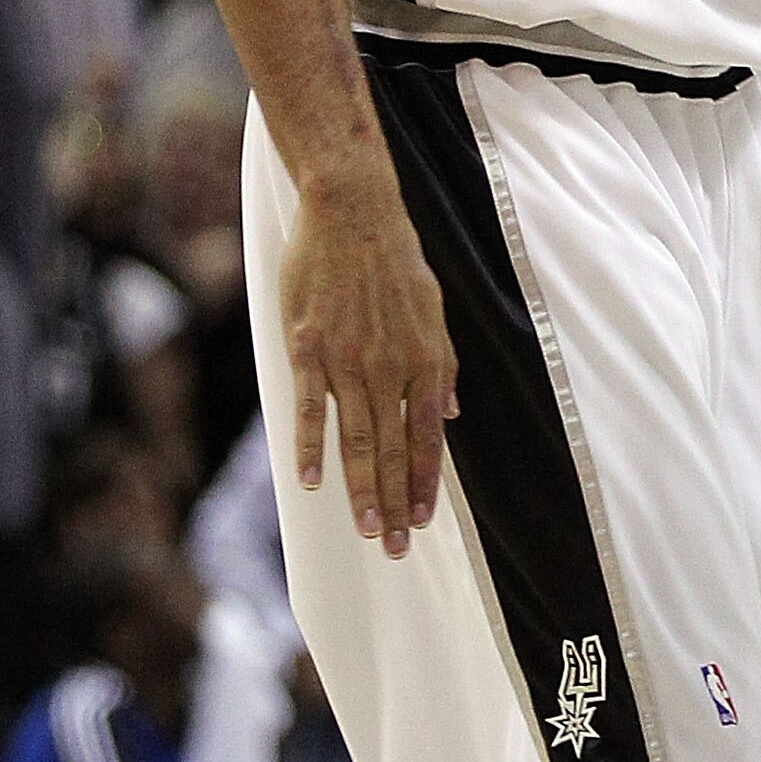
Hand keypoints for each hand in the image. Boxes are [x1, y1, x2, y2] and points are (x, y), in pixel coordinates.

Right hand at [283, 176, 456, 557]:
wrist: (353, 214)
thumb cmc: (395, 261)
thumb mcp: (434, 309)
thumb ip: (443, 364)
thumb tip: (452, 411)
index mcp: (424, 358)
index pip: (428, 435)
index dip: (426, 480)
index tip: (423, 520)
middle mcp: (390, 366)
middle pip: (395, 447)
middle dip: (396, 501)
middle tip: (394, 547)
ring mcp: (347, 359)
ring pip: (357, 437)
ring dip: (362, 488)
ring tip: (366, 530)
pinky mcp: (309, 348)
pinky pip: (309, 407)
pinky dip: (310, 446)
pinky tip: (310, 482)